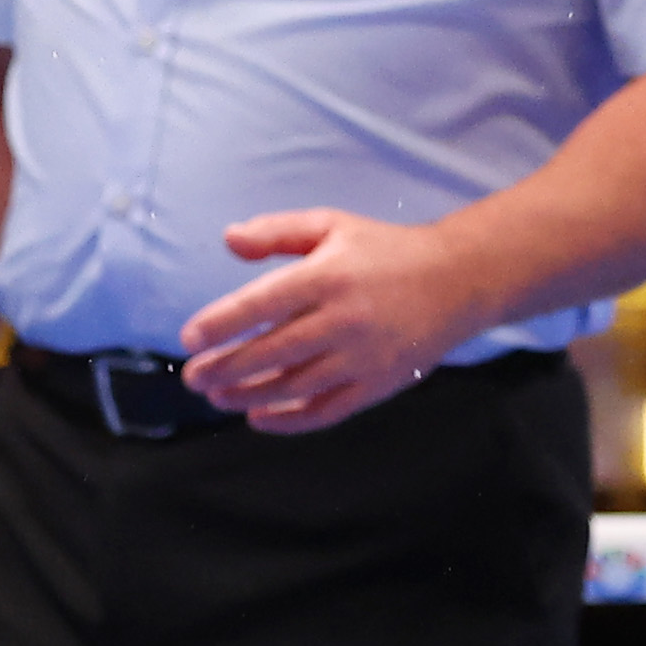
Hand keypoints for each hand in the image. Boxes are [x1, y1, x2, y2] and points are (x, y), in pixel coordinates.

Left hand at [180, 210, 476, 433]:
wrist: (456, 280)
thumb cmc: (384, 250)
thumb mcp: (331, 224)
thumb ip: (276, 231)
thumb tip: (227, 240)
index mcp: (328, 275)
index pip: (262, 303)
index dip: (221, 324)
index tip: (189, 338)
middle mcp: (344, 318)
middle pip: (272, 351)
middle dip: (225, 368)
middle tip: (193, 378)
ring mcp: (362, 356)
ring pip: (294, 386)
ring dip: (248, 396)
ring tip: (217, 396)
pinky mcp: (377, 385)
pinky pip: (325, 411)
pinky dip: (288, 421)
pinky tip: (259, 418)